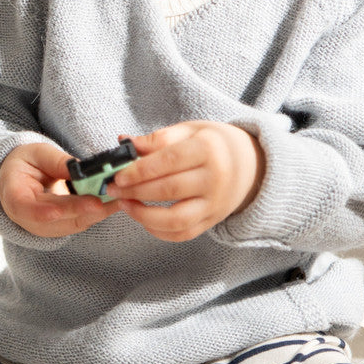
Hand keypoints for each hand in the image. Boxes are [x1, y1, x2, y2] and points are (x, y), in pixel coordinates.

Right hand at [0, 143, 119, 237]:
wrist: (17, 178)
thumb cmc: (25, 163)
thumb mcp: (36, 154)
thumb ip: (57, 162)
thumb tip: (81, 169)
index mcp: (15, 198)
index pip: (32, 210)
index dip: (49, 212)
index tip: (63, 209)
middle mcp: (28, 219)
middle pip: (59, 219)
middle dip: (84, 210)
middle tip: (107, 199)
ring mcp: (44, 228)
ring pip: (73, 224)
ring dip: (97, 213)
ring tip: (118, 198)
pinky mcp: (59, 229)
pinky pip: (80, 222)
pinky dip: (97, 213)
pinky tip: (114, 202)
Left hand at [109, 121, 264, 241]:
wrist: (250, 165)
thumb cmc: (214, 143)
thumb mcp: (190, 130)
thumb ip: (158, 138)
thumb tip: (124, 142)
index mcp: (209, 149)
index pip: (169, 161)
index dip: (140, 170)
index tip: (118, 174)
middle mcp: (215, 179)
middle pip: (169, 190)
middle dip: (135, 191)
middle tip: (112, 189)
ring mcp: (215, 204)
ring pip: (176, 219)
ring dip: (144, 215)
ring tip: (125, 204)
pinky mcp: (212, 221)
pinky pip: (183, 233)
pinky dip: (159, 231)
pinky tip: (142, 218)